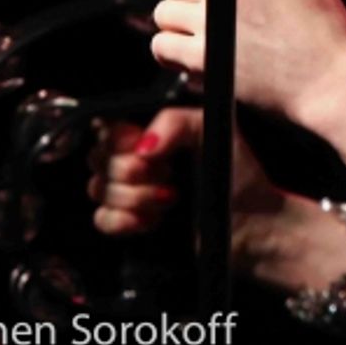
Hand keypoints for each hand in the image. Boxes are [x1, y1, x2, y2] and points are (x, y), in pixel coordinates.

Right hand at [87, 107, 281, 268]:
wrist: (248, 222)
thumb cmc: (236, 172)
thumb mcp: (213, 130)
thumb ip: (175, 122)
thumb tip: (141, 146)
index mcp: (155, 130)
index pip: (109, 126)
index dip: (119, 139)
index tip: (144, 149)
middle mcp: (138, 157)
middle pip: (98, 157)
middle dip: (131, 170)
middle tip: (167, 174)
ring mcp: (130, 190)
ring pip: (97, 188)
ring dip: (134, 196)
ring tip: (170, 197)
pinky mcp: (128, 222)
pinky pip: (101, 219)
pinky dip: (125, 221)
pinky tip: (152, 220)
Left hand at [149, 0, 345, 127]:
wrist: (333, 83)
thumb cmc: (330, 37)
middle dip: (185, 1)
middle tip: (202, 19)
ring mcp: (212, 22)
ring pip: (164, 14)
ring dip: (176, 26)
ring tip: (195, 40)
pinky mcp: (204, 59)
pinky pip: (162, 47)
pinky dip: (168, 53)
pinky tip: (185, 60)